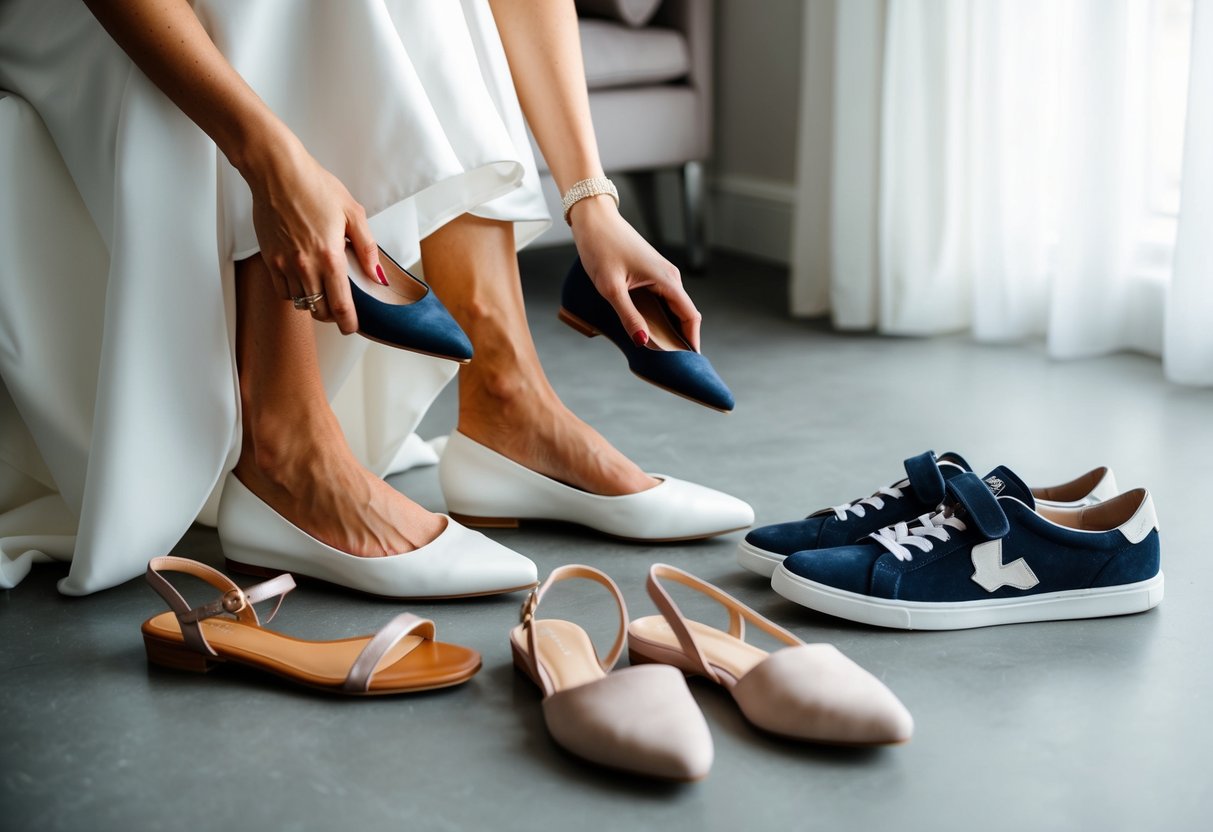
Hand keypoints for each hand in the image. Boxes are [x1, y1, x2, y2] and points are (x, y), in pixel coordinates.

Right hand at [241, 136, 382, 332]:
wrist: (277, 173)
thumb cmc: (314, 186)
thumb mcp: (353, 213)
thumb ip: (367, 248)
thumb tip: (377, 275)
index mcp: (329, 256)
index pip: (340, 305)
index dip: (348, 323)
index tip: (352, 327)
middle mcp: (305, 266)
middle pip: (319, 311)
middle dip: (332, 314)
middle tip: (340, 305)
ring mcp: (284, 264)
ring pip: (300, 302)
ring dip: (313, 302)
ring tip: (322, 287)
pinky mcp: (268, 259)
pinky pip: (282, 290)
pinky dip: (294, 291)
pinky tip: (303, 278)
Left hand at [569, 196, 701, 350]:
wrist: (594, 219)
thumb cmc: (601, 247)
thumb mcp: (611, 287)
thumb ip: (628, 315)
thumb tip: (642, 341)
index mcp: (667, 280)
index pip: (691, 317)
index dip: (692, 341)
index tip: (688, 362)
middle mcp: (670, 277)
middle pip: (685, 314)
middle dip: (681, 339)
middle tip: (671, 362)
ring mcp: (662, 273)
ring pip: (674, 307)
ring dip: (670, 328)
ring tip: (660, 350)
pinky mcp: (652, 272)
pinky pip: (663, 299)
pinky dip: (661, 316)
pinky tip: (647, 327)